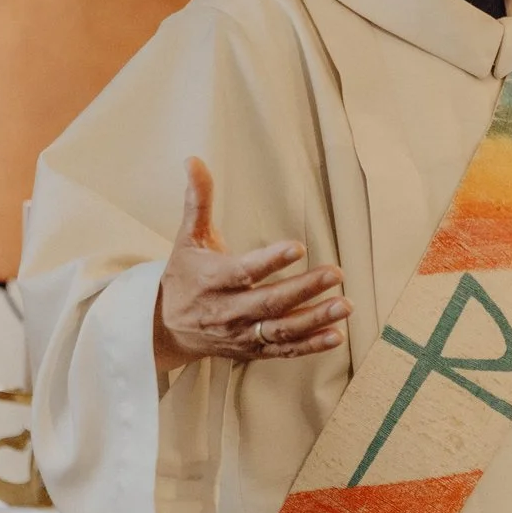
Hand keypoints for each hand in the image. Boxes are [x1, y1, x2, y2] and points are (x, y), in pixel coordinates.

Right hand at [153, 158, 350, 376]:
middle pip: (270, 301)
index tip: (298, 247)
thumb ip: (198, 201)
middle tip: (335, 273)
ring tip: (346, 305)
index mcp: (213, 280)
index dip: (271, 261)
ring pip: (281, 329)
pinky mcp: (252, 350)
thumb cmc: (183, 276)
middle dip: (304, 289)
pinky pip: (284, 351)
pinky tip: (336, 335)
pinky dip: (311, 345)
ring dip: (316, 319)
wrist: (165, 328)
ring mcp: (241, 334)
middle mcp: (228, 310)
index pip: (244, 271)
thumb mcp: (188, 238)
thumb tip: (194, 161)